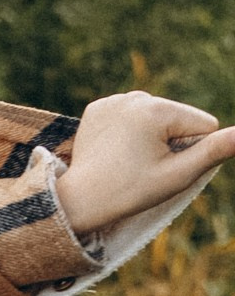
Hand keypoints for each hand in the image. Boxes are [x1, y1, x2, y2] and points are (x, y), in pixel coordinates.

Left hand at [55, 89, 234, 239]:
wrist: (80, 199)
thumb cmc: (132, 190)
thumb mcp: (179, 174)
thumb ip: (215, 151)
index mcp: (157, 109)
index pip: (204, 125)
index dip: (192, 151)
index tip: (164, 166)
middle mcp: (135, 96)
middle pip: (180, 119)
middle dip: (172, 142)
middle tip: (145, 166)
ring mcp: (113, 100)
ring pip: (157, 117)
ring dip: (152, 137)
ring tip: (129, 159)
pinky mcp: (98, 107)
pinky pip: (131, 116)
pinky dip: (129, 132)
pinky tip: (114, 149)